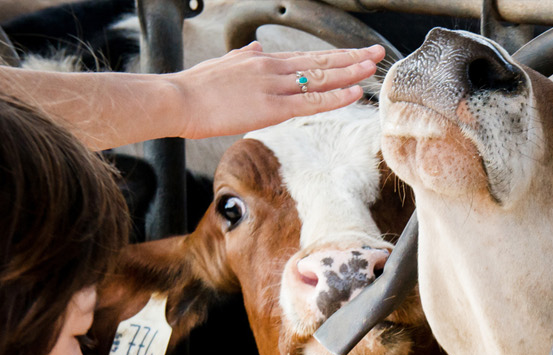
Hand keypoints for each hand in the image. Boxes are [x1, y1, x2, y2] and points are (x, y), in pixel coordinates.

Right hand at [169, 43, 382, 139]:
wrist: (176, 99)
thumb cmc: (196, 87)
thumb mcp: (224, 64)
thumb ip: (244, 57)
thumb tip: (256, 50)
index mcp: (262, 61)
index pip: (307, 57)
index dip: (334, 56)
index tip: (355, 54)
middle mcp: (272, 68)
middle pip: (320, 62)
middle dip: (351, 58)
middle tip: (376, 53)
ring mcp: (272, 87)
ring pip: (319, 78)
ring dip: (349, 73)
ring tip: (372, 68)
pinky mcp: (269, 108)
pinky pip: (309, 103)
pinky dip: (333, 98)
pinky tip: (352, 92)